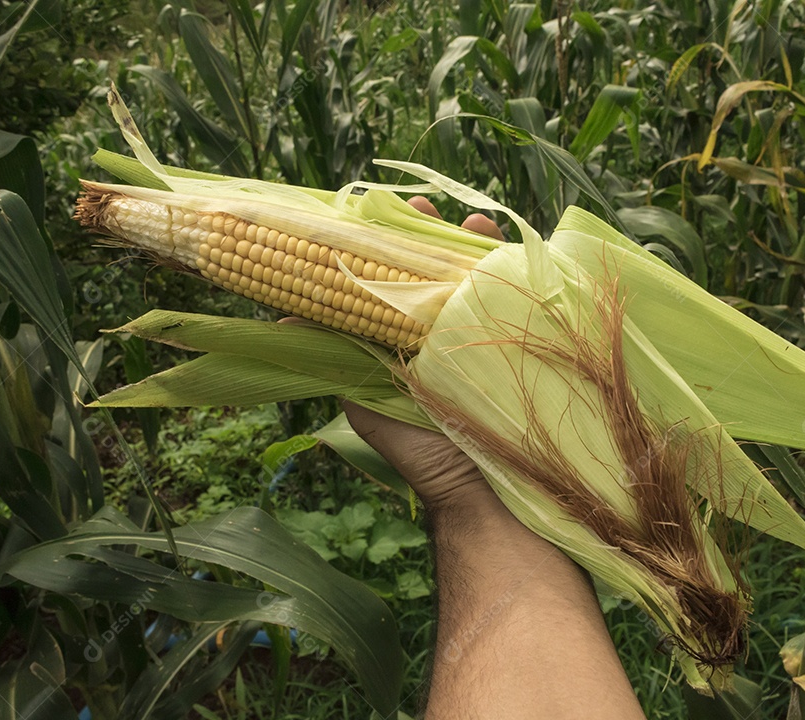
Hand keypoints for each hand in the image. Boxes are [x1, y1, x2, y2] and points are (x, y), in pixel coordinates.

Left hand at [346, 197, 500, 511]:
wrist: (485, 496)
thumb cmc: (424, 454)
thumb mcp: (370, 404)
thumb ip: (338, 360)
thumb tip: (286, 317)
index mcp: (407, 344)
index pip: (392, 285)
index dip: (383, 250)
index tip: (373, 219)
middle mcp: (445, 337)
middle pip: (434, 274)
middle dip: (427, 237)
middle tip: (415, 210)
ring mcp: (483, 338)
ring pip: (474, 278)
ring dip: (468, 244)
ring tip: (465, 218)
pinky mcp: (518, 344)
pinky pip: (512, 297)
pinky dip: (507, 267)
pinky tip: (499, 241)